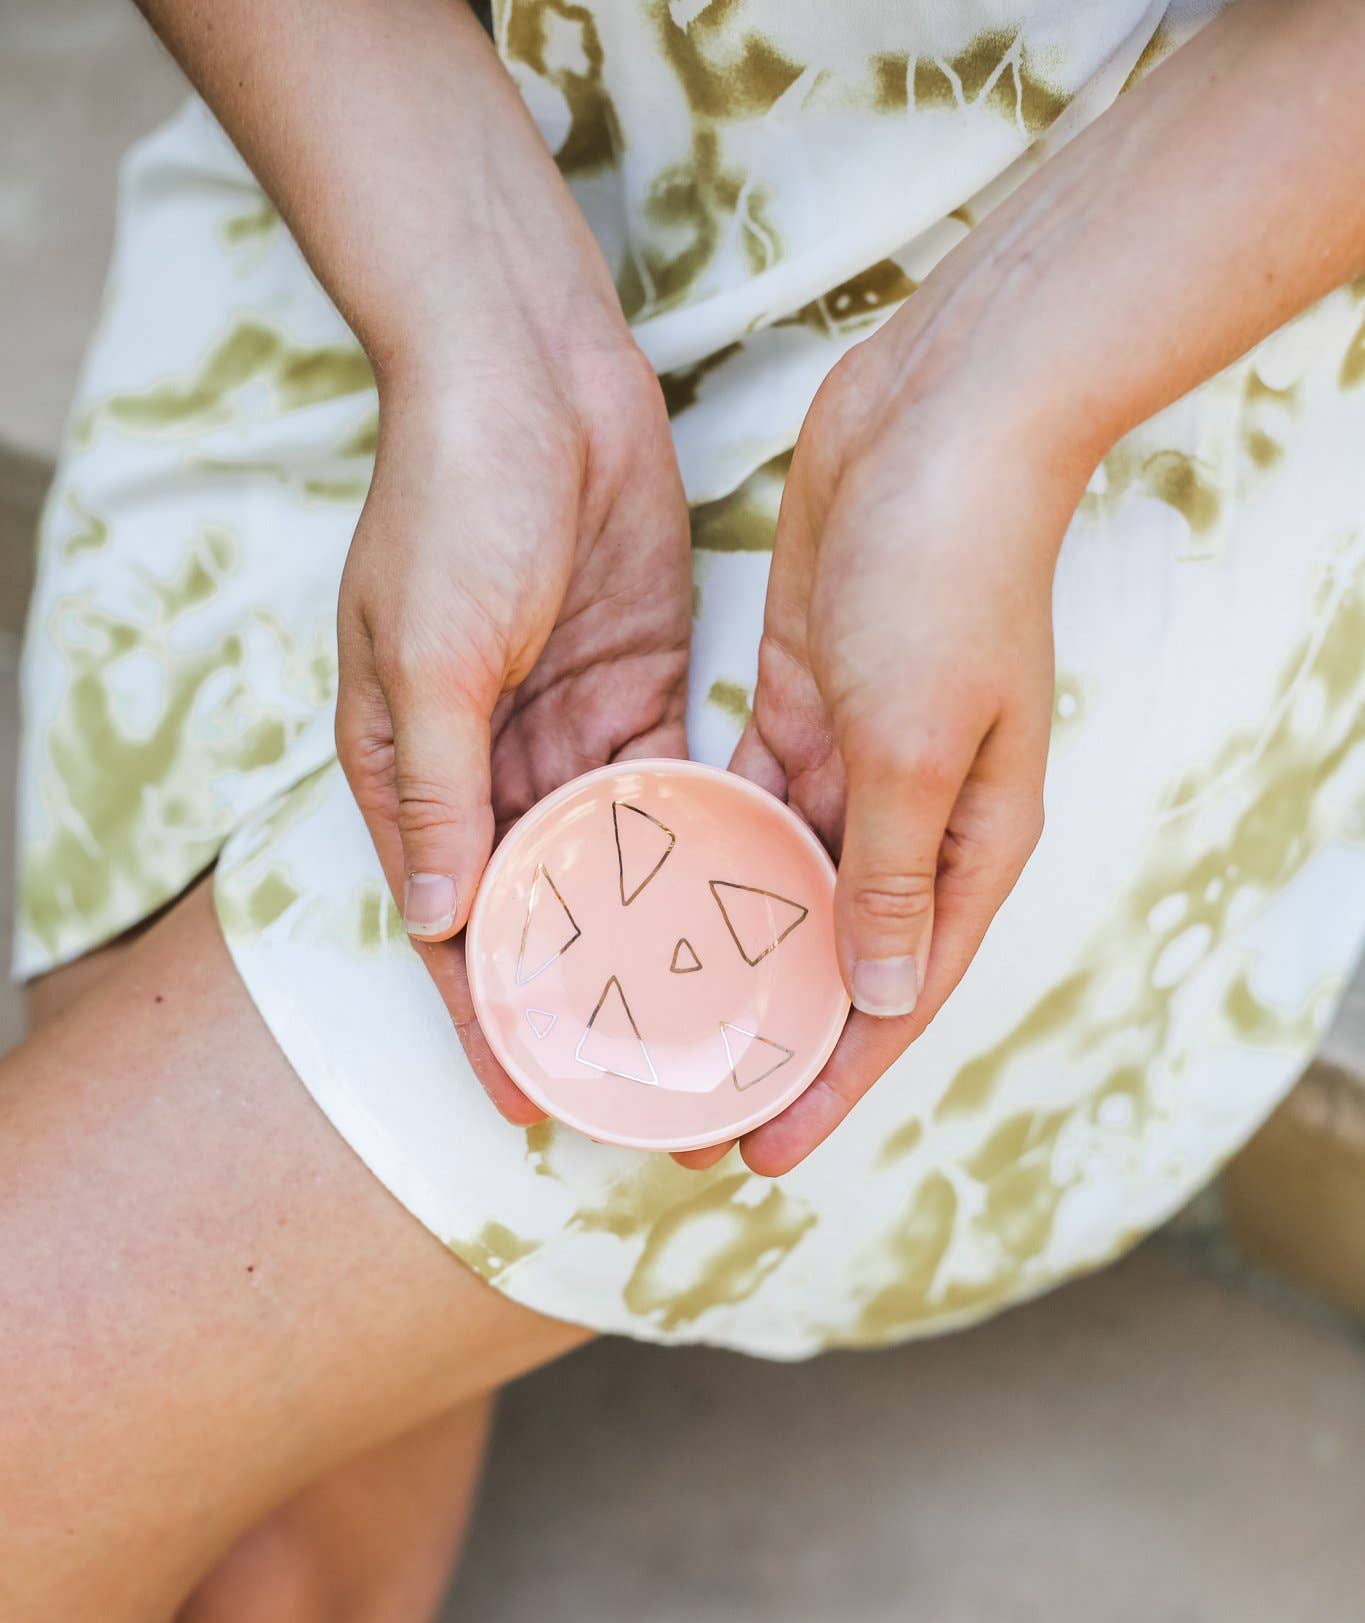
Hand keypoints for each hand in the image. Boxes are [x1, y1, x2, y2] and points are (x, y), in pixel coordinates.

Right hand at [336, 330, 692, 1122]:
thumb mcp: (429, 652)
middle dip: (580, 997)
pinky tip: (743, 913)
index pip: (449, 926)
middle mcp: (485, 767)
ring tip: (707, 1020)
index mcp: (407, 769)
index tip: (533, 1102)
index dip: (485, 1019)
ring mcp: (565, 730)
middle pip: (537, 911)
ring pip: (610, 865)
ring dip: (649, 937)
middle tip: (645, 1081)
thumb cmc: (451, 499)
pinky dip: (697, 851)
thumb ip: (441, 792)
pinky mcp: (640, 688)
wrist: (528, 363)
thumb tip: (443, 925)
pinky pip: (670, 794)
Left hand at [681, 317, 1080, 1176]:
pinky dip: (706, 860)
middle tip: (686, 1113)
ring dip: (727, 959)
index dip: (832, 1085)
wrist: (941, 417)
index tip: (761, 1153)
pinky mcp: (801, 707)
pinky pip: (748, 810)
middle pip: (838, 961)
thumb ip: (892, 874)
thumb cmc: (948, 575)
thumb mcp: (919, 744)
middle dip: (769, 1040)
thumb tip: (876, 993)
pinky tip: (645, 907)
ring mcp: (860, 763)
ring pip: (784, 893)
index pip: (897, 998)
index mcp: (974, 845)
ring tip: (653, 1028)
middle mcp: (922, 819)